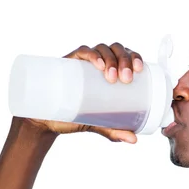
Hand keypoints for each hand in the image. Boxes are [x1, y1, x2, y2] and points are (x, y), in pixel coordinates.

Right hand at [22, 42, 143, 142]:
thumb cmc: (76, 116)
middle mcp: (99, 63)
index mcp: (111, 71)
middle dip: (124, 60)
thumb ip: (115, 130)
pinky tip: (99, 64)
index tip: (139, 69)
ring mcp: (83, 62)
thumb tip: (134, 139)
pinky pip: (82, 51)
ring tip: (113, 77)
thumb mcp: (99, 124)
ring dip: (111, 58)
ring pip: (102, 48)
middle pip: (117, 50)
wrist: (48, 121)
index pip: (127, 55)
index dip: (135, 56)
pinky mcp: (68, 63)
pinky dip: (92, 55)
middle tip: (126, 79)